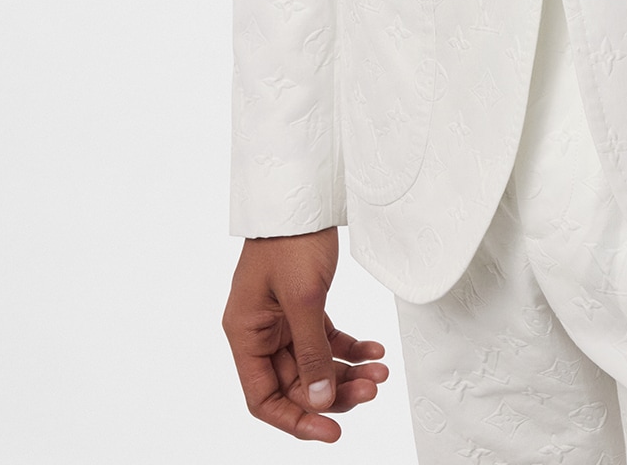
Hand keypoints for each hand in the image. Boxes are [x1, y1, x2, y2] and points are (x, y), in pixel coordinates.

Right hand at [222, 229, 390, 442]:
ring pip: (314, 364)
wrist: (303, 194)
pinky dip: (349, 348)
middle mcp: (260, 332)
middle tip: (372, 390)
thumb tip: (321, 401)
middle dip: (333, 391)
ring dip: (347, 372)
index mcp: (246, 334)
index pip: (264, 397)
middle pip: (295, 383)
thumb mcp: (304, 299)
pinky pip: (325, 340)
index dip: (296, 419)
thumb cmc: (292, 240)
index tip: (331, 431)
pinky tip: (374, 350)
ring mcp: (281, 320)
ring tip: (380, 373)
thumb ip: (311, 353)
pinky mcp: (304, 306)